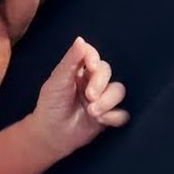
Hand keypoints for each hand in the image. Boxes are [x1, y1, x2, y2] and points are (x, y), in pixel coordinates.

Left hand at [31, 36, 128, 155]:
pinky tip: (100, 120)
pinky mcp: (109, 116)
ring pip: (118, 91)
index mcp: (79, 71)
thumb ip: (70, 62)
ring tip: (92, 112)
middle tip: (90, 96)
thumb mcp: (57, 82)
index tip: (90, 66)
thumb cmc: (51, 104)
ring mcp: (103, 98)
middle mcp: (93, 82)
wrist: (51, 134)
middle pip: (107, 72)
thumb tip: (81, 39)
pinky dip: (114, 116)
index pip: (92, 57)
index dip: (94, 58)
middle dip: (100, 83)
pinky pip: (122, 113)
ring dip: (108, 101)